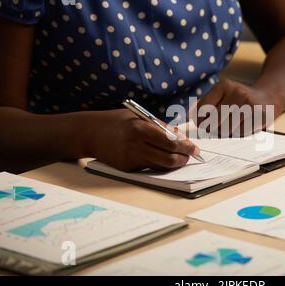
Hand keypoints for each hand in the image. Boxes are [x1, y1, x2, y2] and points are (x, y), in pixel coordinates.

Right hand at [84, 109, 199, 171]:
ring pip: (161, 166)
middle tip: (191, 155)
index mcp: (140, 129)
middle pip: (169, 158)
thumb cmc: (117, 121)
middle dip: (184, 157)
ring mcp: (131, 159)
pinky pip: (150, 168)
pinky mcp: (127, 169)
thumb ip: (159, 126)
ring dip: (174, 163)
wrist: (90, 133)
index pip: (170, 142)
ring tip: (181, 157)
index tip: (195, 148)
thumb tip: (180, 137)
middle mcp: (136, 146)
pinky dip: (159, 164)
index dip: (186, 147)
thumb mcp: (138, 117)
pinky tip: (163, 158)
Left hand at [195, 78, 281, 136]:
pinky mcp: (259, 116)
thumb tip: (188, 115)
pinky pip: (240, 133)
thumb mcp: (223, 94)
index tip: (201, 124)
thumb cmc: (239, 99)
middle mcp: (237, 93)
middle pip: (213, 121)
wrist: (268, 96)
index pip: (203, 108)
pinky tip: (240, 127)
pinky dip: (237, 134)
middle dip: (210, 129)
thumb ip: (205, 103)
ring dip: (224, 132)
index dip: (199, 120)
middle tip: (213, 129)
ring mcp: (249, 104)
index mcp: (224, 86)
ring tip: (228, 127)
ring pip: (226, 129)